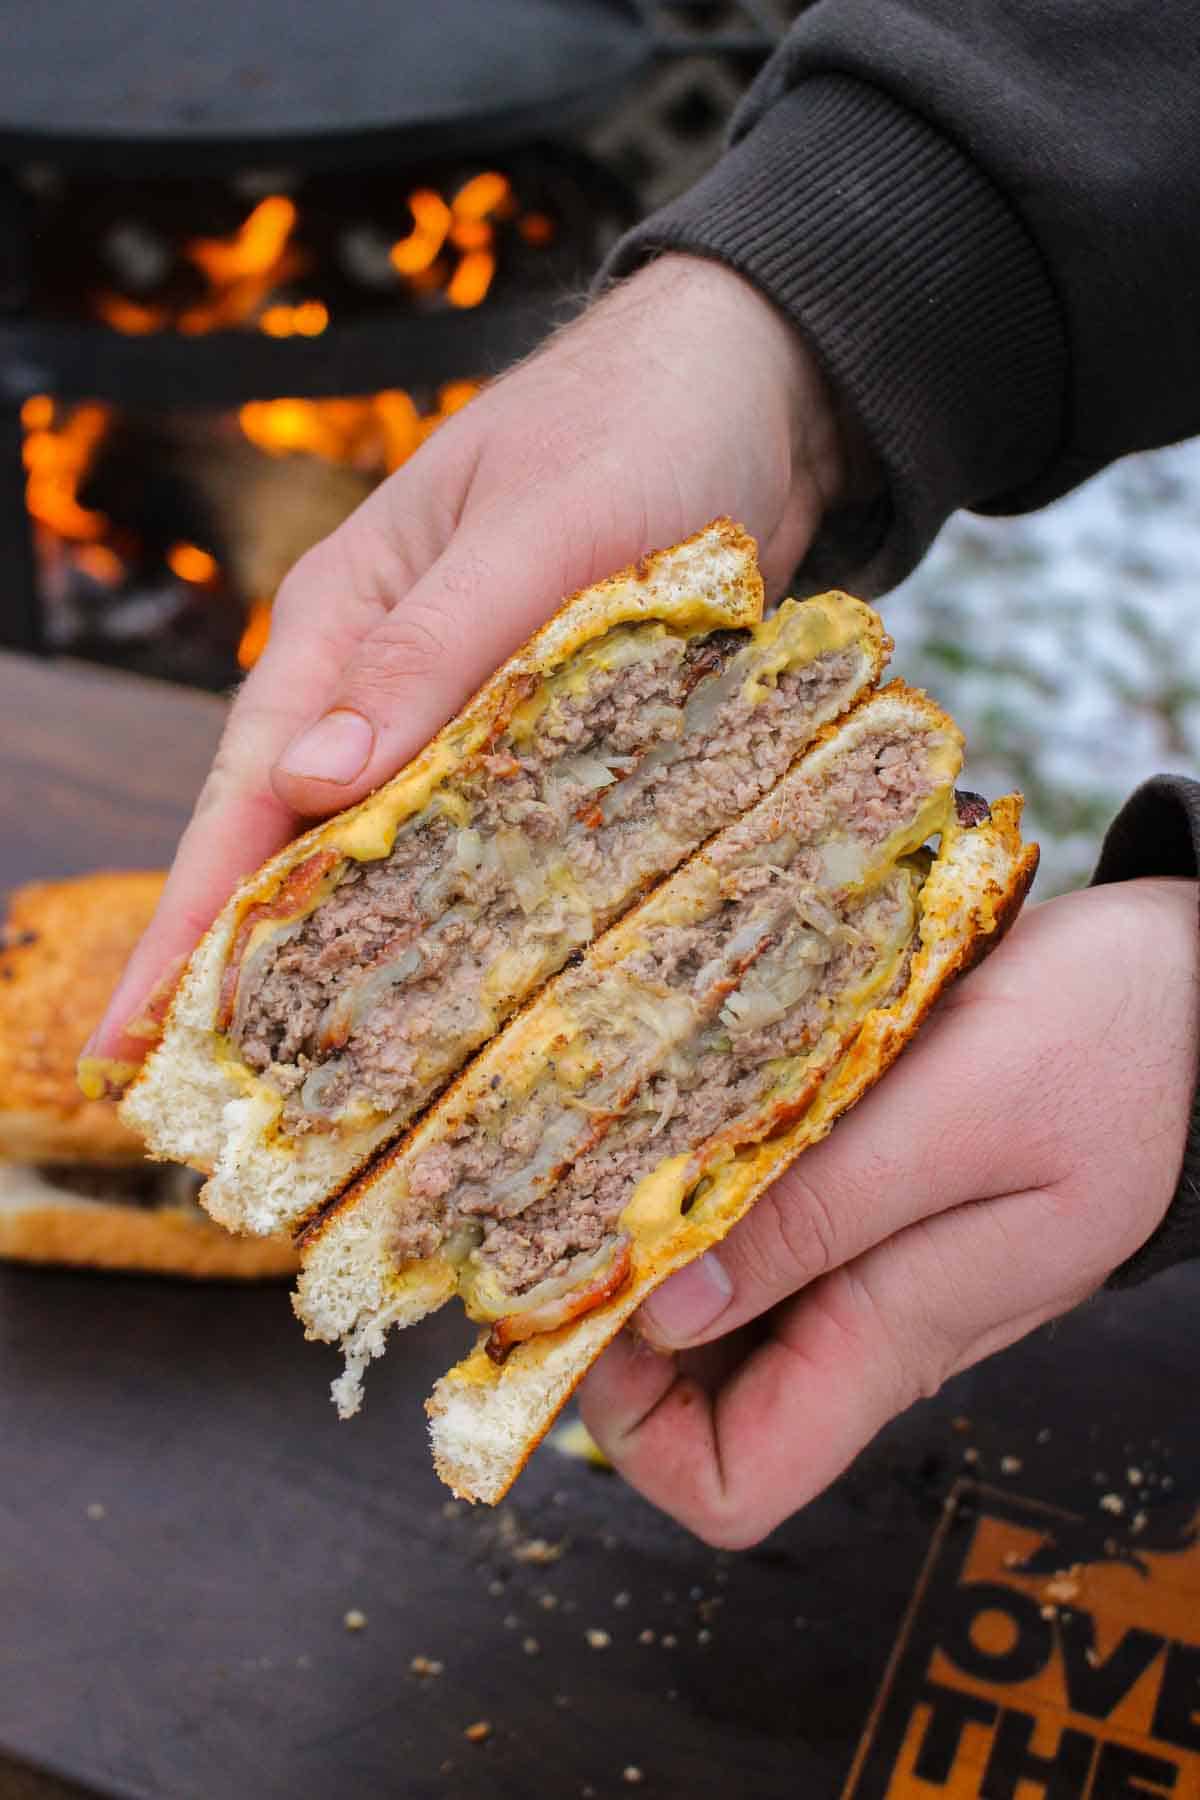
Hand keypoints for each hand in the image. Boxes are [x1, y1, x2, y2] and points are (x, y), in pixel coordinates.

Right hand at [89, 254, 846, 1064]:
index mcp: (348, 617)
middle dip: (243, 966)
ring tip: (311, 1086)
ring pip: (384, 852)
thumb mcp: (539, 528)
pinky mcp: (544, 729)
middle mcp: (388, 675)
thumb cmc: (640, 424)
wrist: (758, 383)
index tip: (134, 1037)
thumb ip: (430, 651)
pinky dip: (455, 916)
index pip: (245, 791)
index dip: (189, 921)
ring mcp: (464, 708)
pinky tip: (452, 993)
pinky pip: (482, 840)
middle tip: (205, 1103)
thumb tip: (308, 785)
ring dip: (344, 959)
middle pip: (293, 840)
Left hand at [579, 877, 1198, 1546]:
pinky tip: (688, 1111)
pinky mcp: (868, 1195)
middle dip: (613, 1322)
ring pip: (717, 1310)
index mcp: (893, 1339)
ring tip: (616, 1145)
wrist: (1197, 991)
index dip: (633, 1428)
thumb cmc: (1109, 1044)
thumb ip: (818, 1216)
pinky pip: (759, 1230)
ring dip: (652, 1246)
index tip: (591, 1309)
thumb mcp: (959, 1118)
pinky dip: (705, 1189)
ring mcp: (868, 1260)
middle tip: (569, 1203)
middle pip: (697, 1400)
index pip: (730, 1484)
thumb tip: (664, 1311)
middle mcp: (868, 1322)